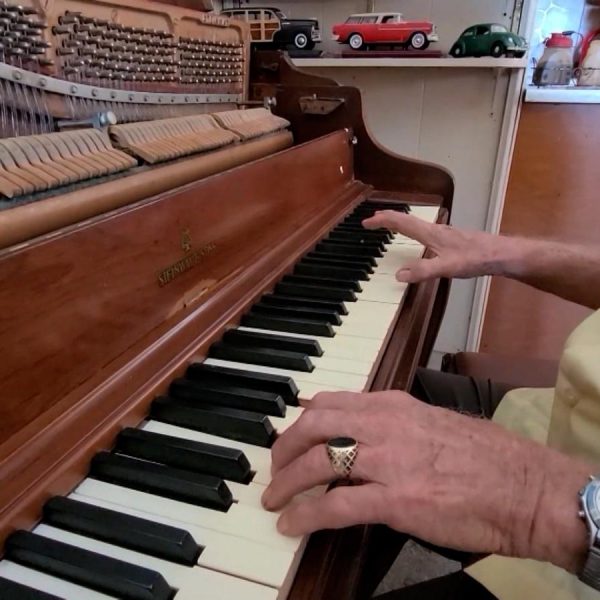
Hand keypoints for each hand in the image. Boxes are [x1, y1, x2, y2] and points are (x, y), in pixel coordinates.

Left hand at [261, 391, 589, 571]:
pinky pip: (335, 505)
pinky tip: (293, 525)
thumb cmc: (484, 456)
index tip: (289, 436)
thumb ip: (393, 424)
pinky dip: (307, 515)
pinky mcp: (395, 500)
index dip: (301, 419)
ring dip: (288, 482)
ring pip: (317, 462)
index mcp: (392, 405)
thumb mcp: (431, 422)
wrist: (524, 487)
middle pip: (314, 425)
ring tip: (275, 498)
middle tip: (275, 467)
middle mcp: (384, 425)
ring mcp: (388, 461)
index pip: (329, 401)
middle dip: (285, 446)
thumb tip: (361, 434)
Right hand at [363, 210, 513, 282]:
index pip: (400, 222)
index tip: (365, 222)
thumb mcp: (447, 268)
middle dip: (387, 218)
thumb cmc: (475, 258)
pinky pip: (423, 230)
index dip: (381, 220)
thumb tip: (398, 275)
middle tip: (372, 220)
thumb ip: (422, 271)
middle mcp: (434, 229)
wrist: (500, 254)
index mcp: (430, 233)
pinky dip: (411, 230)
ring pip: (415, 223)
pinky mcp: (450, 239)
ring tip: (388, 225)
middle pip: (406, 219)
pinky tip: (416, 238)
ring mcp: (443, 233)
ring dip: (399, 223)